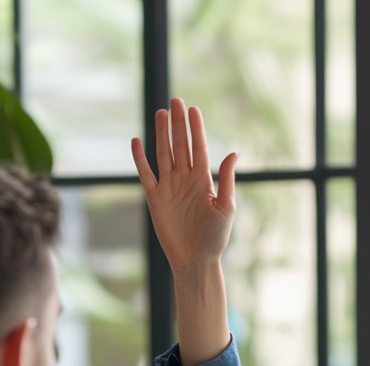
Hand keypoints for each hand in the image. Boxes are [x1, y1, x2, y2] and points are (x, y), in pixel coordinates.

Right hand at [131, 97, 237, 270]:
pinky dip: (140, 158)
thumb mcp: (226, 207)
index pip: (199, 148)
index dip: (196, 129)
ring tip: (161, 113)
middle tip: (176, 101)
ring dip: (162, 134)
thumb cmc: (215, 238)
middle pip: (180, 145)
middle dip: (179, 124)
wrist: (195, 260)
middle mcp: (185, 180)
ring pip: (164, 154)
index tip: (193, 109)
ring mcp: (169, 187)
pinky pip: (146, 174)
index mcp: (203, 180)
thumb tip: (232, 153)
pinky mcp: (155, 198)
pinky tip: (137, 141)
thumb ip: (226, 180)